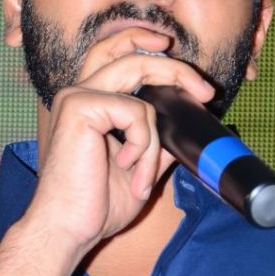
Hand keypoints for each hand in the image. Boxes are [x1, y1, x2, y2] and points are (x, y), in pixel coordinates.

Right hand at [29, 28, 214, 253]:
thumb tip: (183, 126)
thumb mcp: (140, 167)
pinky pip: (136, 112)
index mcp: (89, 103)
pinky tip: (124, 167)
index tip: (182, 64)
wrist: (69, 228)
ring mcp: (77, 97)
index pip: (118, 55)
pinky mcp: (80, 107)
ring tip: (142, 175)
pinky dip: (142, 145)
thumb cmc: (95, 205)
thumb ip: (156, 141)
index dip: (148, 46)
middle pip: (131, 55)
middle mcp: (80, 93)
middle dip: (174, 68)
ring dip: (153, 138)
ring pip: (141, 88)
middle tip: (205, 90)